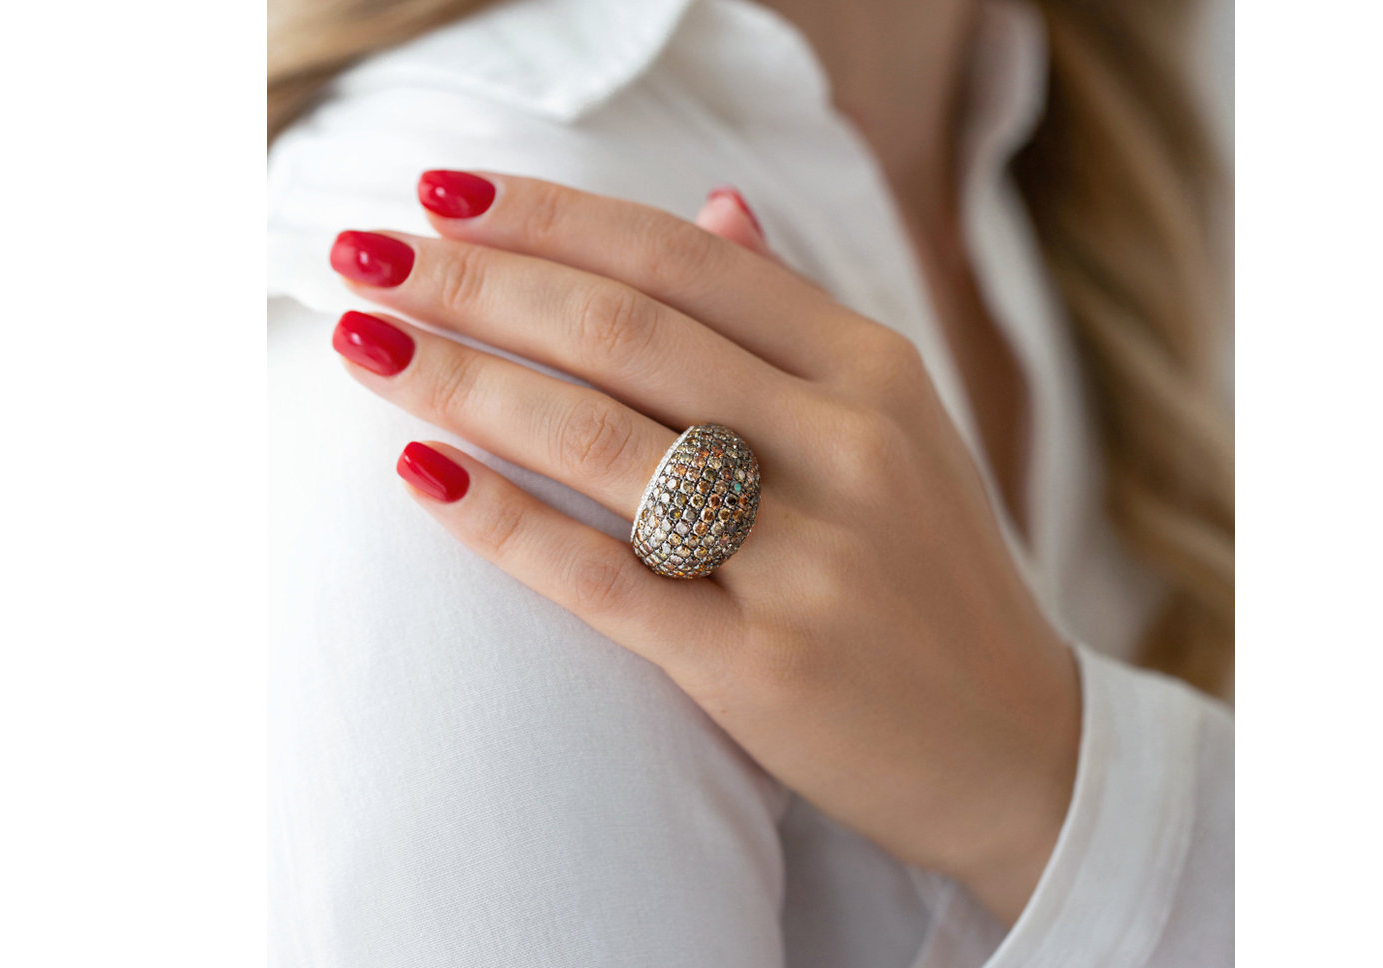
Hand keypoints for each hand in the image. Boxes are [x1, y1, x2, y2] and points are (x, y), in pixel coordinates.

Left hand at [327, 171, 1080, 923]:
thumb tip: (712, 201)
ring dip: (462, 380)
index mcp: (872, 369)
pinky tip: (420, 474)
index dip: (548, 216)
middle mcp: (845, 446)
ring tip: (363, 342)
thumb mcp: (899, 426)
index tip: (442, 196)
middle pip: (622, 331)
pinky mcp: (763, 665)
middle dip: (475, 283)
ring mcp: (808, 557)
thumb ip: (796, 318)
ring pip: (599, 440)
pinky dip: (502, 522)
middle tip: (365, 256)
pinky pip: (605, 579)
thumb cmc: (932, 577)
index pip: (682, 258)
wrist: (1018, 750)